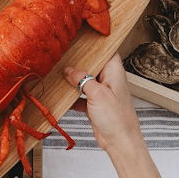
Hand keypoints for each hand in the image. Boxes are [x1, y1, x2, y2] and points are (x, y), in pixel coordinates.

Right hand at [66, 54, 167, 177]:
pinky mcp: (95, 104)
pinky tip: (62, 96)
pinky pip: (81, 96)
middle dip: (78, 61)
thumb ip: (82, 79)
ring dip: (73, 80)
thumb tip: (68, 70)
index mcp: (114, 71)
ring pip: (84, 80)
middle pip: (92, 64)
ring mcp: (102, 92)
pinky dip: (72, 97)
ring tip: (58, 74)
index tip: (81, 35)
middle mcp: (109, 79)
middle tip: (62, 55)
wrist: (120, 142)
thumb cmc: (117, 118)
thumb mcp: (97, 94)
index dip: (95, 42)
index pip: (106, 49)